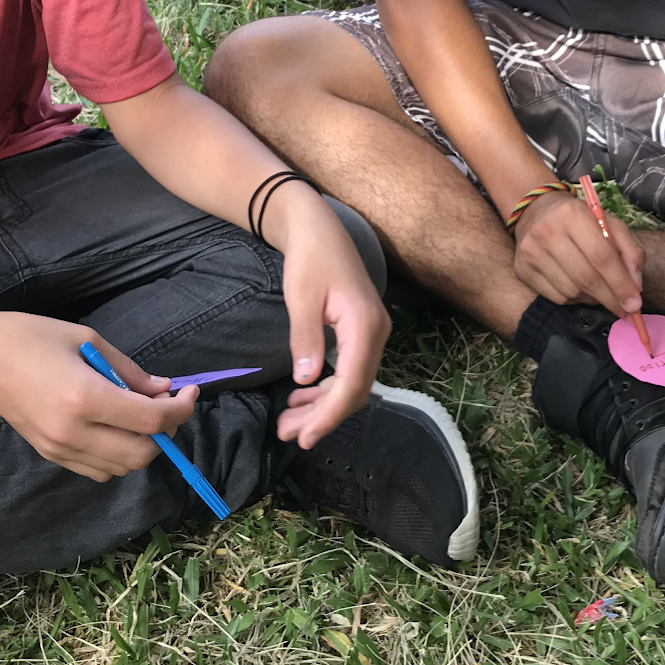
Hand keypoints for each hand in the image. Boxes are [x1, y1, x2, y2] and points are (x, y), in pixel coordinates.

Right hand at [0, 313, 198, 481]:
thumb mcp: (87, 340)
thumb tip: (163, 390)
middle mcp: (73, 432)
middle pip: (141, 454)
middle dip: (165, 433)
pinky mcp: (50, 455)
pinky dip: (118, 456)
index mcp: (84, 398)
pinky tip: (115, 428)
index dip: (179, 409)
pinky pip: (98, 470)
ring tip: (139, 415)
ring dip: (142, 446)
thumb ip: (129, 371)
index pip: (150, 420)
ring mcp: (59, 449)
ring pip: (121, 468)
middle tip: (167, 406)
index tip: (189, 392)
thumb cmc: (31, 337)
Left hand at [267, 187, 390, 449]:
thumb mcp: (300, 297)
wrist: (318, 227)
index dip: (328, 415)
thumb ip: (306, 338)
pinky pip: (350, 370)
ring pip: (353, 383)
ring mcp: (372, 333)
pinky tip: (302, 395)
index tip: (304, 437)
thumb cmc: (309, 257)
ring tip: (289, 421)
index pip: (351, 384)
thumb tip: (306, 381)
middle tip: (288, 434)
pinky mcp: (362, 332)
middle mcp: (376, 333)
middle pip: (355, 390)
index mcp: (364, 326)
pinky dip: (327, 388)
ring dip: (323, 405)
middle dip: (323, 416)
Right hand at [511, 190, 644, 316]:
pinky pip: (556, 297)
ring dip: (593, 299)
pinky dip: (575, 300)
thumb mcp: (609, 223)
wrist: (535, 212)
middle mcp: (546, 231)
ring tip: (602, 295)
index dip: (620, 284)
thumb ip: (629, 251)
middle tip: (626, 311)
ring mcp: (530, 252)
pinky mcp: (521, 269)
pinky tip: (582, 291)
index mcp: (572, 214)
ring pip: (571, 291)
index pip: (601, 256)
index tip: (635, 304)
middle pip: (586, 277)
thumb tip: (635, 286)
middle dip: (610, 299)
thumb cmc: (579, 219)